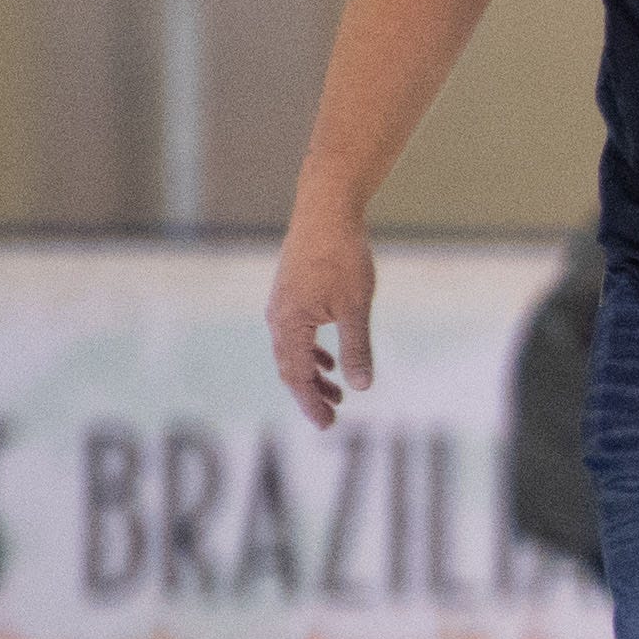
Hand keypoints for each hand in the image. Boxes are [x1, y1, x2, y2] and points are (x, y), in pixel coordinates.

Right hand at [265, 209, 377, 431]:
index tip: (327, 425)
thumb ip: (357, 348)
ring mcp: (281, 305)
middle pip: (290, 367)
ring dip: (313, 374)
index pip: (296, 376)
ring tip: (337, 393)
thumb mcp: (356, 308)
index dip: (311, 403)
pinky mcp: (291, 295)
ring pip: (293, 351)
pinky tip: (331, 362)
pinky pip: (296, 334)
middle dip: (310, 394)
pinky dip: (312, 352)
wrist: (326, 213)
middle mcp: (277, 318)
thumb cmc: (343, 258)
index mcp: (288, 324)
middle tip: (331, 418)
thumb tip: (362, 387)